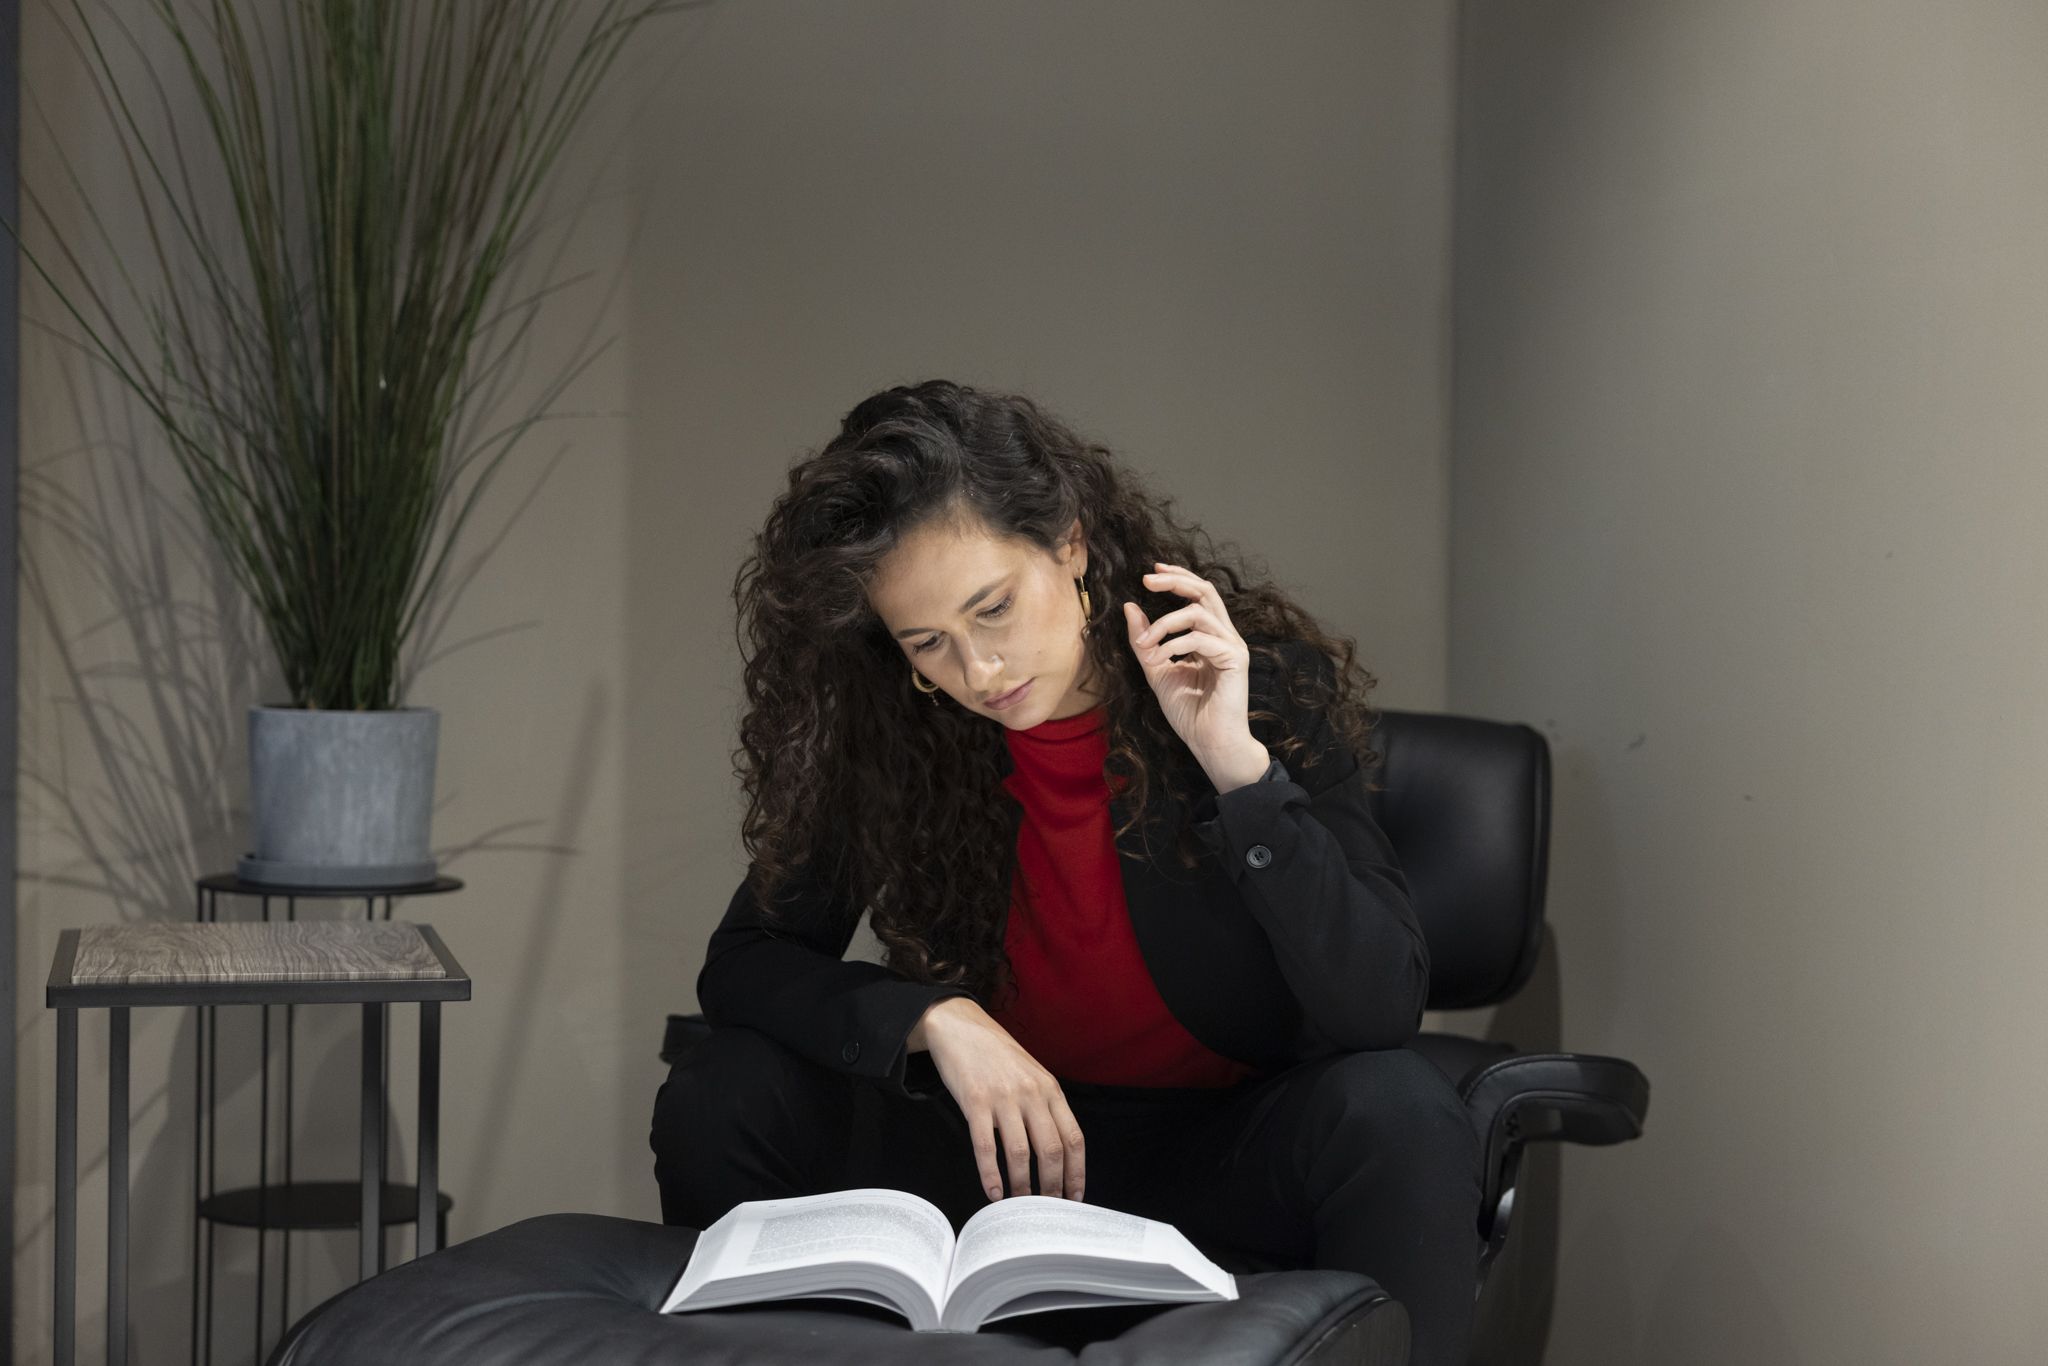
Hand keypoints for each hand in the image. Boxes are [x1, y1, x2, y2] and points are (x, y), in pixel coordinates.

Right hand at [912, 997, 1086, 1202]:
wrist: (960, 1026)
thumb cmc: (997, 1055)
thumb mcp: (1032, 1074)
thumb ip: (1044, 1106)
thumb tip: (1056, 1152)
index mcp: (1050, 1089)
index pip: (1073, 1137)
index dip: (1077, 1172)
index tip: (1075, 1196)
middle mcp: (1031, 1093)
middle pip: (1051, 1150)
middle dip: (1052, 1186)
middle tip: (1047, 1208)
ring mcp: (1003, 1098)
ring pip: (1020, 1153)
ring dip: (1021, 1186)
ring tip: (1019, 1205)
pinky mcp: (974, 1102)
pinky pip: (985, 1146)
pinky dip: (990, 1174)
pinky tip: (993, 1191)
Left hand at [1123, 561, 1256, 764]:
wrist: (1210, 743)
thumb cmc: (1189, 713)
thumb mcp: (1157, 671)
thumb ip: (1145, 641)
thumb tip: (1130, 607)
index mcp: (1209, 637)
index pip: (1198, 595)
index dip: (1177, 578)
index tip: (1151, 572)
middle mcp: (1224, 636)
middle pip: (1205, 591)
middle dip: (1175, 580)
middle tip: (1147, 579)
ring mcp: (1232, 646)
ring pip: (1199, 612)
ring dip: (1165, 622)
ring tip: (1146, 641)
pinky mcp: (1235, 659)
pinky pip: (1201, 639)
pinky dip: (1175, 644)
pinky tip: (1162, 657)